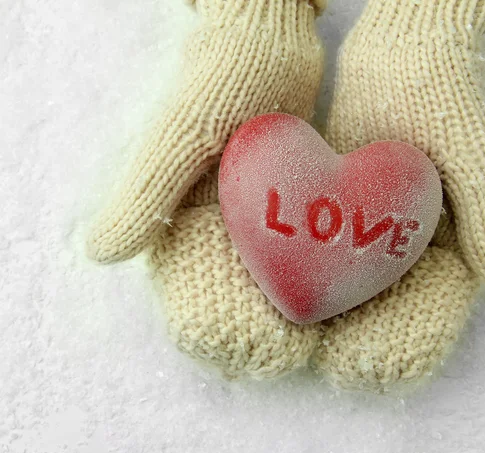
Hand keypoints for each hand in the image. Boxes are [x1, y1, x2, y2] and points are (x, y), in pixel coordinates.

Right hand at [88, 0, 325, 377]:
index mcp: (190, 209)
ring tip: (331, 331)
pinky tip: (350, 278)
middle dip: (268, 316)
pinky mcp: (295, 185)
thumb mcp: (179, 132)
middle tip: (298, 353)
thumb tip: (98, 253)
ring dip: (301, 292)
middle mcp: (226, 211)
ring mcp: (263, 200)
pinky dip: (325, 254)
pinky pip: (309, 230)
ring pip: (280, 261)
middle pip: (245, 279)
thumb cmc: (217, 74)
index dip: (221, 319)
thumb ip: (145, 189)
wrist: (266, 30)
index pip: (198, 279)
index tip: (250, 353)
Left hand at [312, 0, 484, 390]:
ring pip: (336, 263)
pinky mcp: (335, 187)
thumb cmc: (450, 96)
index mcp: (438, 235)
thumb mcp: (474, 161)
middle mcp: (398, 231)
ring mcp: (364, 211)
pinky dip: (293, 246)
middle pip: (369, 291)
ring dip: (309, 290)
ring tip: (273, 324)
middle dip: (339, 323)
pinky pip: (313, 225)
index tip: (361, 373)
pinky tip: (262, 267)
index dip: (395, 340)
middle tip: (302, 356)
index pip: (419, 303)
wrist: (407, 44)